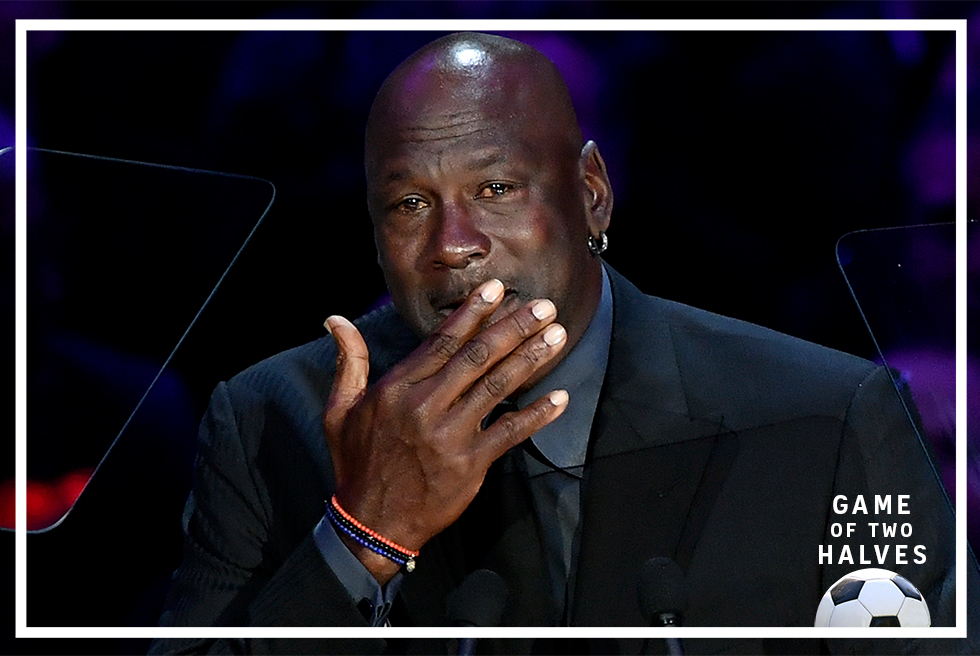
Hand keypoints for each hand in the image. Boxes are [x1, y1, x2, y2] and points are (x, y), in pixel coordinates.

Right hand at [322, 279, 568, 581]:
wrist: (371, 523)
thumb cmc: (357, 463)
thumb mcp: (339, 410)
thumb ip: (349, 361)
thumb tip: (335, 319)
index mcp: (397, 389)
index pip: (441, 342)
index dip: (471, 313)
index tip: (496, 289)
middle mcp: (425, 406)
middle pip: (477, 357)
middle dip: (513, 327)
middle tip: (544, 305)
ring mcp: (449, 436)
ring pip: (497, 387)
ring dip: (531, 359)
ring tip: (557, 335)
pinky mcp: (469, 464)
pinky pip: (509, 433)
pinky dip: (536, 415)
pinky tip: (559, 398)